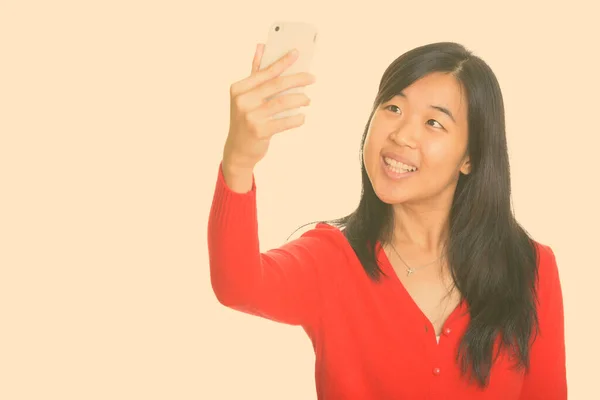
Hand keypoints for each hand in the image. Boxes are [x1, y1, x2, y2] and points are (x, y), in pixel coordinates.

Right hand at [222, 43, 315, 172]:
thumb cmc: (245, 119)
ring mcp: (251, 117)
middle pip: (276, 85)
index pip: (265, 72)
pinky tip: (302, 117)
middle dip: (297, 79)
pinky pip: (285, 122)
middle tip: (312, 78)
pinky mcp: (260, 131)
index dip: (282, 61)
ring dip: (300, 99)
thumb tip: (261, 46)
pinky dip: (297, 119)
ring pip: (283, 102)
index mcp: (239, 88)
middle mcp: (243, 101)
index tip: (297, 53)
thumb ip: (255, 72)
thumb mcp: (246, 96)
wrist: (238, 149)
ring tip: (307, 100)